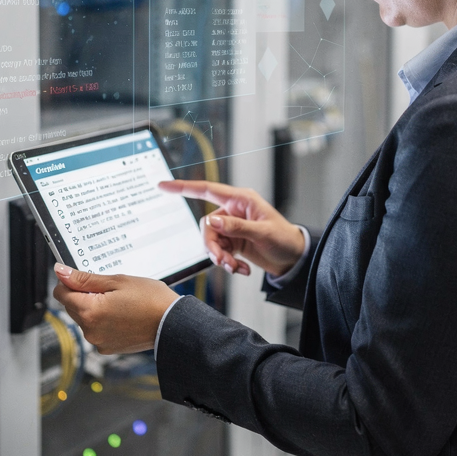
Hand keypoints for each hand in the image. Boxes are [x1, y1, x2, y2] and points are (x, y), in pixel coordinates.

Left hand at [53, 264, 178, 353]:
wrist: (172, 324)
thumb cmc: (150, 300)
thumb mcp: (117, 281)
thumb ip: (85, 278)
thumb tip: (61, 272)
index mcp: (89, 311)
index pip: (60, 293)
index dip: (70, 282)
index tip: (82, 276)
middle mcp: (90, 331)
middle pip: (71, 306)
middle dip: (83, 295)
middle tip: (109, 288)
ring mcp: (98, 342)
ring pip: (84, 318)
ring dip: (94, 308)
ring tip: (119, 301)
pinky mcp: (107, 348)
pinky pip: (96, 330)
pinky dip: (103, 321)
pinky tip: (121, 314)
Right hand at [158, 180, 304, 275]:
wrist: (293, 259)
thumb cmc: (284, 239)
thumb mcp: (262, 233)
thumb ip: (236, 227)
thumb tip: (212, 221)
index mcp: (240, 200)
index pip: (206, 190)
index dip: (183, 187)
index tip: (163, 185)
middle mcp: (233, 211)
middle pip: (207, 226)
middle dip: (213, 246)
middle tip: (224, 261)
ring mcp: (232, 228)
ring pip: (212, 242)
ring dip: (221, 258)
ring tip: (236, 268)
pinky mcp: (233, 242)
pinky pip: (219, 252)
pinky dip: (228, 263)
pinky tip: (242, 269)